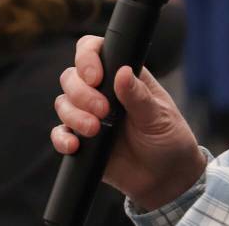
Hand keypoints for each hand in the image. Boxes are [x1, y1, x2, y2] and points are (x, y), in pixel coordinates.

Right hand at [52, 35, 206, 210]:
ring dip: (74, 115)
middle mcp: (102, 91)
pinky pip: (60, 133)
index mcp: (123, 76)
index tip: (95, 77)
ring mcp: (89, 115)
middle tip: (103, 110)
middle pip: (71, 76)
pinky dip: (61, 138)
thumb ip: (139, 96)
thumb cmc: (168, 138)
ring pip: (63, 102)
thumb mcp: (159, 116)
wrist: (165, 178)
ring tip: (95, 130)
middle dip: (81, 92)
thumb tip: (122, 72)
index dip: (87, 57)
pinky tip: (75, 145)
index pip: (94, 50)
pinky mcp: (82, 140)